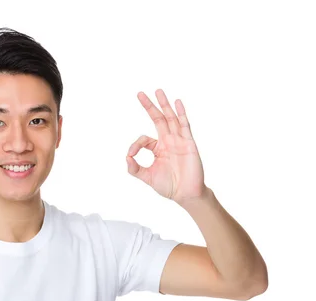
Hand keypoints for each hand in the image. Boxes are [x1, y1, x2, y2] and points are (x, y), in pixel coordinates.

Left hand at [126, 89, 207, 204]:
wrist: (186, 194)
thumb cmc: (170, 186)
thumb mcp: (147, 177)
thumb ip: (135, 168)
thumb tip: (126, 158)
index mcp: (159, 148)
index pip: (144, 138)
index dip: (135, 144)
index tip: (131, 155)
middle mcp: (169, 141)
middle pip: (158, 119)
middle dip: (150, 106)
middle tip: (140, 93)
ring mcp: (179, 140)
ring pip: (171, 118)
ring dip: (164, 105)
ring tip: (158, 91)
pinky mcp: (189, 143)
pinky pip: (185, 125)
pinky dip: (181, 113)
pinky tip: (177, 102)